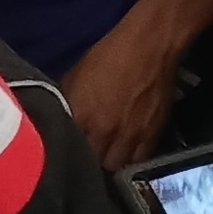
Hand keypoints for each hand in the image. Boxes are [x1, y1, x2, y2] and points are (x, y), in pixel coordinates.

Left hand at [62, 26, 183, 170]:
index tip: (65, 154)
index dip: (66, 155)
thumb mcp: (75, 76)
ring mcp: (132, 136)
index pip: (68, 152)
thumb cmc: (110, 56)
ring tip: (106, 157)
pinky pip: (140, 161)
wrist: (150, 45)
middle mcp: (106, 131)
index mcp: (82, 116)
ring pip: (117, 168)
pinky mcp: (154, 135)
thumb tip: (59, 122)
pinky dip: (131, 160)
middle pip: (94, 167)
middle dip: (89, 163)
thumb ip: (66, 105)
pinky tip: (126, 153)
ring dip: (110, 164)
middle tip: (86, 157)